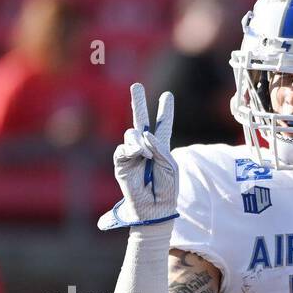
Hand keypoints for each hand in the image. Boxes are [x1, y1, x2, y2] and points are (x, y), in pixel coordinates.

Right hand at [97, 82, 177, 229]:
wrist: (155, 207)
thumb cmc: (166, 188)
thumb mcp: (170, 164)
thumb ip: (159, 146)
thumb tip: (143, 135)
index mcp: (161, 147)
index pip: (163, 125)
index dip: (165, 111)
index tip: (167, 96)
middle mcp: (146, 148)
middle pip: (141, 121)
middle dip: (138, 102)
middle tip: (136, 85)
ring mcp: (132, 155)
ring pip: (131, 134)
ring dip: (140, 141)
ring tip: (147, 154)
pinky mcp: (122, 164)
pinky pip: (124, 148)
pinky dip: (134, 149)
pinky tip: (141, 155)